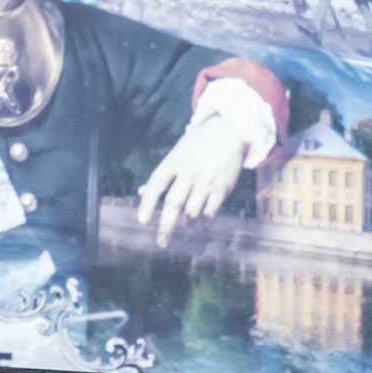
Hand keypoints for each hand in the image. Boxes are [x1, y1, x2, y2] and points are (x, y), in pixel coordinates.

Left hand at [137, 114, 247, 247]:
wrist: (229, 129)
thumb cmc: (198, 143)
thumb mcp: (177, 154)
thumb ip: (162, 175)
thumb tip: (142, 193)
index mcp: (174, 162)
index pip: (156, 184)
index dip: (147, 204)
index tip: (142, 221)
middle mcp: (188, 173)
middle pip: (173, 204)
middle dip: (166, 227)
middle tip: (161, 243)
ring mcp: (206, 181)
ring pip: (192, 211)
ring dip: (186, 225)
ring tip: (185, 231)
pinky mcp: (223, 187)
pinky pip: (211, 211)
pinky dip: (204, 220)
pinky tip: (201, 224)